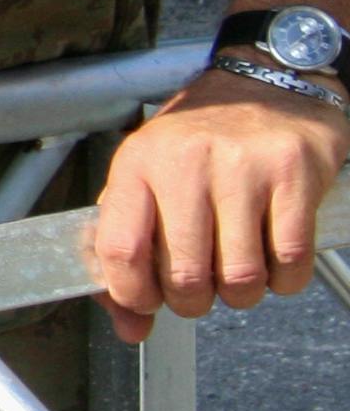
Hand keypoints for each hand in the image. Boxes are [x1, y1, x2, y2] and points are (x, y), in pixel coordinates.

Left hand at [88, 69, 346, 338]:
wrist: (267, 85)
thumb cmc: (201, 141)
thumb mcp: (149, 177)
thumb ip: (130, 248)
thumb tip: (127, 325)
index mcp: (137, 163)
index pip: (118, 248)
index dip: (130, 293)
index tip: (144, 304)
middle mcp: (185, 163)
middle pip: (185, 276)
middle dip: (193, 302)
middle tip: (200, 291)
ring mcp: (242, 168)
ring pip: (240, 278)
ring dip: (241, 294)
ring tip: (237, 269)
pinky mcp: (292, 175)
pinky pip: (288, 262)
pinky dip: (283, 281)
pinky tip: (274, 260)